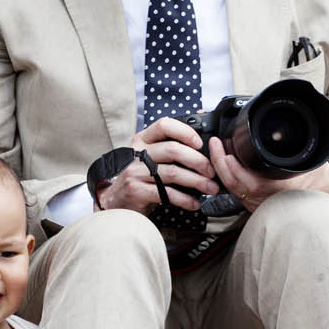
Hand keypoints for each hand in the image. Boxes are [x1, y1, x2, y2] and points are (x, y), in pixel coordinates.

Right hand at [95, 118, 220, 214]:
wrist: (117, 202)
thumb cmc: (140, 177)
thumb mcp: (150, 157)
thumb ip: (170, 145)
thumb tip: (200, 132)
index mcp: (142, 140)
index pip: (164, 125)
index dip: (185, 132)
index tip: (200, 143)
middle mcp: (137, 153)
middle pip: (173, 150)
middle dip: (198, 161)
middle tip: (212, 171)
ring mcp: (135, 172)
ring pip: (173, 172)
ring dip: (197, 181)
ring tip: (210, 188)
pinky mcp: (137, 191)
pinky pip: (167, 194)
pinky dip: (185, 199)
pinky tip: (194, 203)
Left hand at [205, 137, 328, 213]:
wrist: (320, 193)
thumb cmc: (314, 176)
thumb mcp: (307, 157)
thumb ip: (295, 147)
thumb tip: (284, 132)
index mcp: (275, 187)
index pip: (245, 179)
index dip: (232, 165)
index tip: (226, 148)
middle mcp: (264, 198)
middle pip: (232, 183)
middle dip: (219, 161)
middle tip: (215, 143)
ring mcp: (257, 203)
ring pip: (231, 189)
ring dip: (221, 169)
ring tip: (218, 151)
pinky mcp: (254, 205)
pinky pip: (235, 192)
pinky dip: (228, 177)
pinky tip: (225, 165)